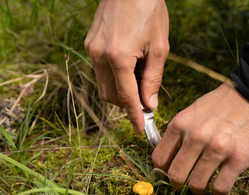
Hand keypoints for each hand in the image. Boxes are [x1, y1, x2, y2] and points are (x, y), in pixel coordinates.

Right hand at [84, 0, 168, 132]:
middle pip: (109, 96)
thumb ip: (153, 78)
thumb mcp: (159, 46)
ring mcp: (91, 49)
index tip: (140, 129)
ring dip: (119, 89)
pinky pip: (100, 69)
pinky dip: (114, 75)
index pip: (125, 97)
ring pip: (102, 84)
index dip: (134, 115)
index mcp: (118, 57)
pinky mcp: (89, 43)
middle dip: (125, 103)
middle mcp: (99, 56)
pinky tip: (129, 63)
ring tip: (139, 75)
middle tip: (145, 99)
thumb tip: (150, 104)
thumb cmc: (149, 9)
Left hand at [152, 82, 248, 194]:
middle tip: (185, 185)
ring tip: (204, 186)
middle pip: (175, 176)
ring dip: (198, 190)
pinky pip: (220, 188)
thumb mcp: (193, 111)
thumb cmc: (222, 104)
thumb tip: (167, 156)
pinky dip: (219, 193)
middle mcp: (196, 137)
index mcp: (180, 124)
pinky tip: (220, 188)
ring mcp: (217, 148)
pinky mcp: (238, 158)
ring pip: (196, 185)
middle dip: (178, 185)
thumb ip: (179, 132)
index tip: (171, 171)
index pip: (159, 159)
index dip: (163, 170)